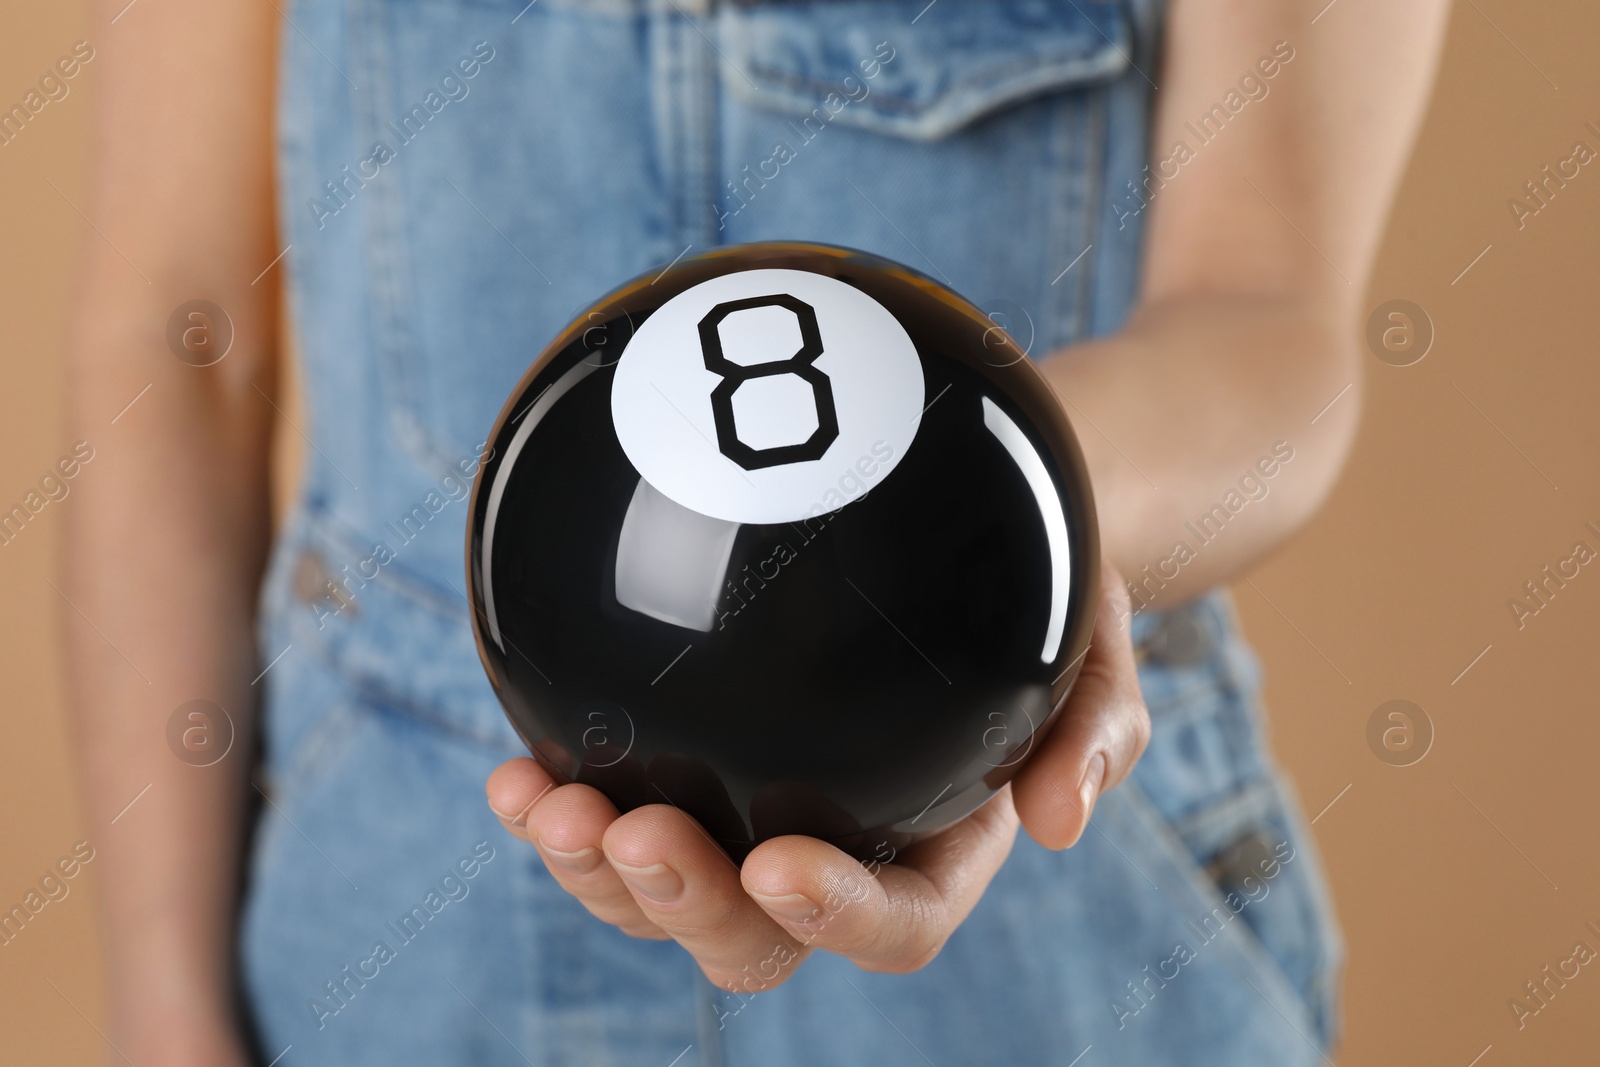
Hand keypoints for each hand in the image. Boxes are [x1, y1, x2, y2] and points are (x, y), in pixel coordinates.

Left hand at [486, 561, 1148, 990]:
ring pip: (662, 892)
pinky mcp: (679, 768)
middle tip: (629, 832)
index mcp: (934, 847)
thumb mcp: (1088, 634)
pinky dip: (554, 806)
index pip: (892, 917)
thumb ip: (1095, 725)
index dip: (834, 914)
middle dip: (684, 905)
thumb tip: (1062, 823)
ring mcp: (746, 816)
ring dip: (596, 871)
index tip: (776, 863)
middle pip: (754, 932)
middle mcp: (833, 852)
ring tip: (543, 804)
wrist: (953, 523)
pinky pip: (608, 812)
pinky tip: (511, 773)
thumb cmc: (1032, 586)